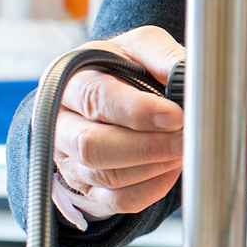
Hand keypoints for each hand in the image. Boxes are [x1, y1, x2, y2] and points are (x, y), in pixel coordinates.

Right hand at [52, 26, 184, 215]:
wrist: (108, 93)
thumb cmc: (121, 67)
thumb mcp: (139, 47)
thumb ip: (161, 54)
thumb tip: (184, 72)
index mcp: (70, 81)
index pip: (95, 98)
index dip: (137, 111)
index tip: (175, 115)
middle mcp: (61, 122)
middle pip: (93, 145)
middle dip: (147, 146)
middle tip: (185, 140)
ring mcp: (69, 159)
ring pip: (106, 175)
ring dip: (153, 167)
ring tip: (183, 151)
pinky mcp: (86, 187)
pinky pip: (117, 199)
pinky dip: (151, 189)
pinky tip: (171, 169)